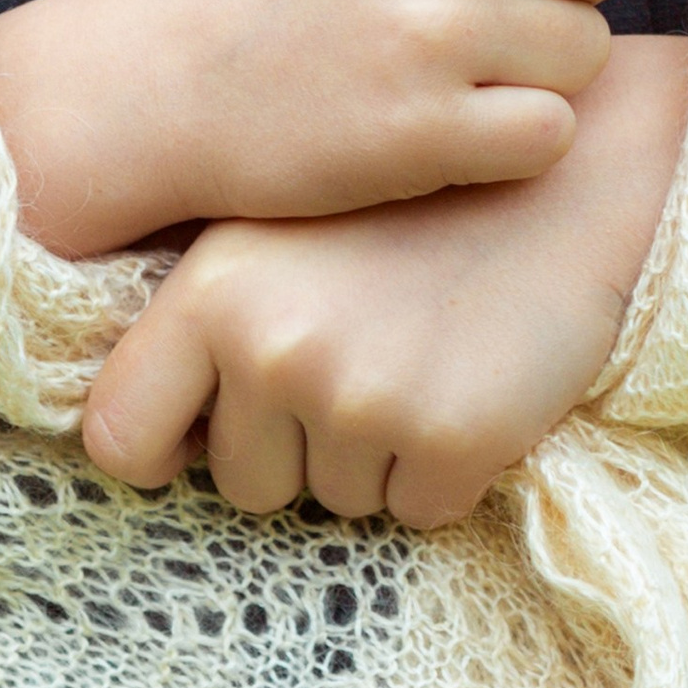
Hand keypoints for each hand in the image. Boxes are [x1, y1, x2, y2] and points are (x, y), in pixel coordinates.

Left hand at [81, 35, 687, 526]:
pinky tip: (469, 378)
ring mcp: (362, 399)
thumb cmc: (414, 203)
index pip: (120, 435)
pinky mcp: (450, 441)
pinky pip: (417, 512)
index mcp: (214, 288)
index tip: (205, 432)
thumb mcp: (283, 224)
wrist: (567, 175)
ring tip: (421, 347)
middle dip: (297, 445)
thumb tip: (139, 433)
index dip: (165, 447)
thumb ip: (207, 315)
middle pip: (243, 482)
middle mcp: (274, 348)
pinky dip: (443, 470)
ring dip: (375, 453)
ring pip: (334, 500)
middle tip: (364, 351)